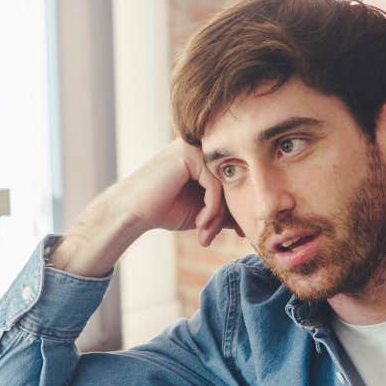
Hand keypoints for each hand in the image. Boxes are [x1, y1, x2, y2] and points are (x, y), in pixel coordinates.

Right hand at [110, 139, 242, 245]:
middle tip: (223, 238)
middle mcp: (202, 147)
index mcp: (207, 158)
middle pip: (233, 182)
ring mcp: (195, 147)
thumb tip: (252, 218)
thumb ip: (226, 209)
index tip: (240, 233)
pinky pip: (214, 185)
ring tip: (206, 235)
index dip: (238, 210)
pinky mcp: (189, 154)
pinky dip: (211, 209)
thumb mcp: (204, 212)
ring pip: (225, 185)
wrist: (133, 212)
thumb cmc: (164, 210)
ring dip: (218, 216)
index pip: (235, 182)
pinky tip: (199, 224)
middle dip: (229, 216)